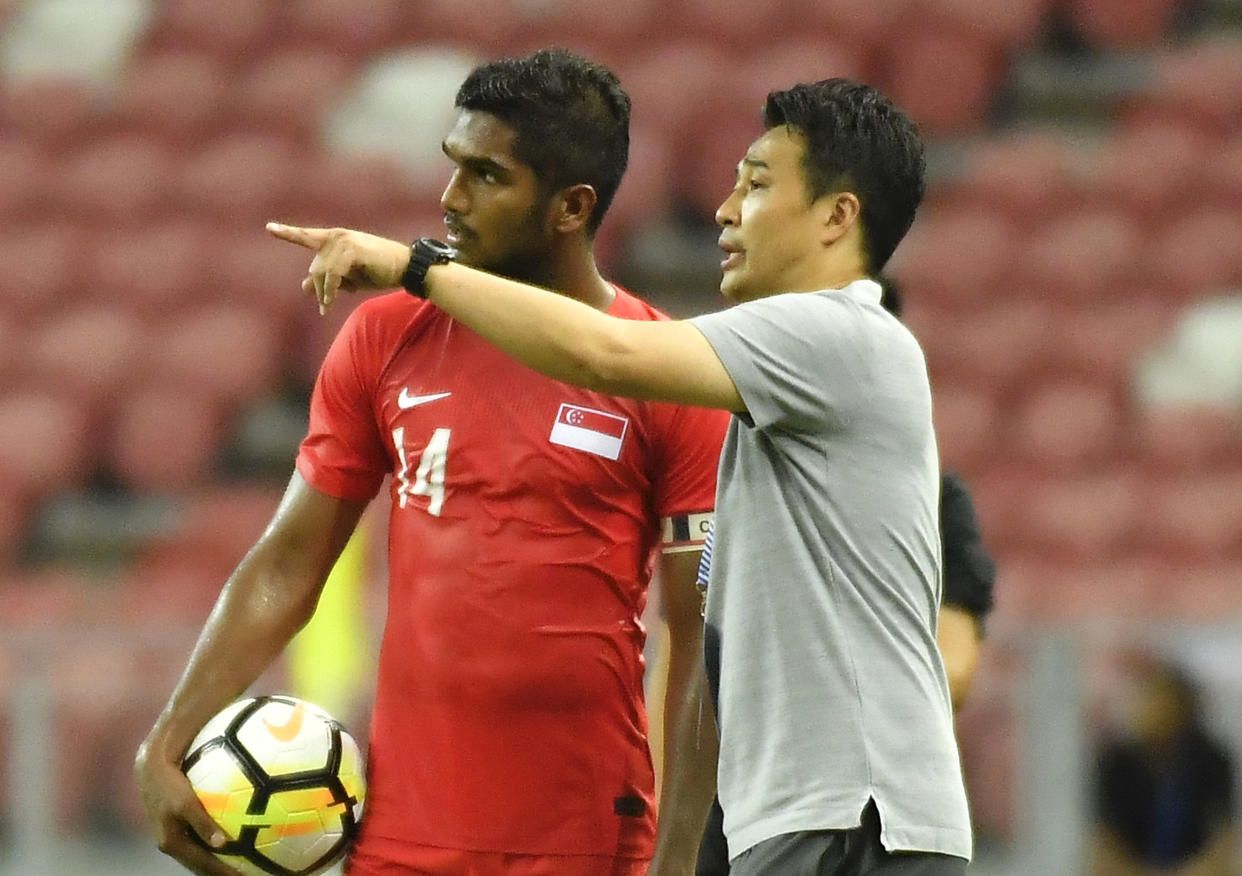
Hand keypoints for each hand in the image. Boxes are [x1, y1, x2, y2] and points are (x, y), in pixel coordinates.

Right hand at [134, 740, 243, 875]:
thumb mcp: (185, 803)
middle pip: (200, 865)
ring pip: (199, 855)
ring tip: (239, 864)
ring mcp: (174, 835)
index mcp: (172, 843)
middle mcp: (171, 843)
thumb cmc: (169, 784)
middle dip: (220, 872)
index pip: (202, 865)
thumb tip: (222, 844)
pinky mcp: (177, 824)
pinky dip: (213, 845)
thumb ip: (203, 824)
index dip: (222, 873)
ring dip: (217, 861)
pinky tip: (230, 842)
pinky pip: (198, 840)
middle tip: (245, 873)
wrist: (150, 768)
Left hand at [266, 223, 410, 313]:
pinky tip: (331, 302)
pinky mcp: (352, 251)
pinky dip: (331, 291)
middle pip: (315, 267)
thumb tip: (304, 286)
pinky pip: (333, 275)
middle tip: (325, 306)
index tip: (269, 228)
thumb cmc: (378, 271)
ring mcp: (344, 241)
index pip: (307, 236)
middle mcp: (337, 236)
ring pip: (322, 273)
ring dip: (325, 293)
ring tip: (328, 306)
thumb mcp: (349, 277)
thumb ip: (327, 279)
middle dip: (319, 289)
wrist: (405, 268)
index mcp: (335, 238)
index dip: (287, 233)